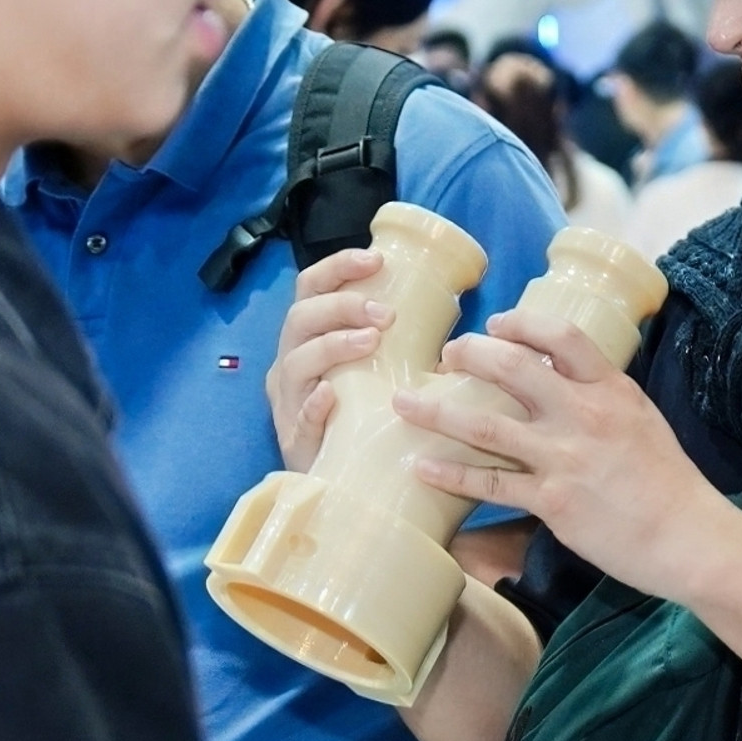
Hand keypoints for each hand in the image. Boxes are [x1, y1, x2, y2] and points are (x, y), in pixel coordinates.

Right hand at [263, 249, 389, 473]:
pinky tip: (329, 395)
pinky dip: (313, 404)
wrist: (345, 481)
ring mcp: (290, 402)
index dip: (338, 267)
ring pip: (297, 362)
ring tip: (370, 341)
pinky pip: (298, 419)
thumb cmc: (363, 416)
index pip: (312, 289)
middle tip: (385, 314)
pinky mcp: (295, 441)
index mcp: (308, 339)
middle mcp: (291, 364)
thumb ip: (397, 344)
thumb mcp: (376, 371)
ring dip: (333, 345)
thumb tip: (452, 319)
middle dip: (342, 306)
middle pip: (300, 318)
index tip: (376, 259)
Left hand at [396, 311, 728, 589]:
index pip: (561, 337)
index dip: (522, 324)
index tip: (495, 325)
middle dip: (468, 356)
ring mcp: (565, 457)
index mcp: (611, 390)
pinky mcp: (553, 501)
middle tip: (444, 357)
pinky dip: (449, 473)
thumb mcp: (641, 421)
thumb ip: (601, 399)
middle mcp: (584, 414)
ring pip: (485, 425)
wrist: (688, 536)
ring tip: (404, 403)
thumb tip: (561, 384)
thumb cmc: (668, 482)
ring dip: (437, 411)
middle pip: (511, 368)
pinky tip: (420, 467)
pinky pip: (488, 483)